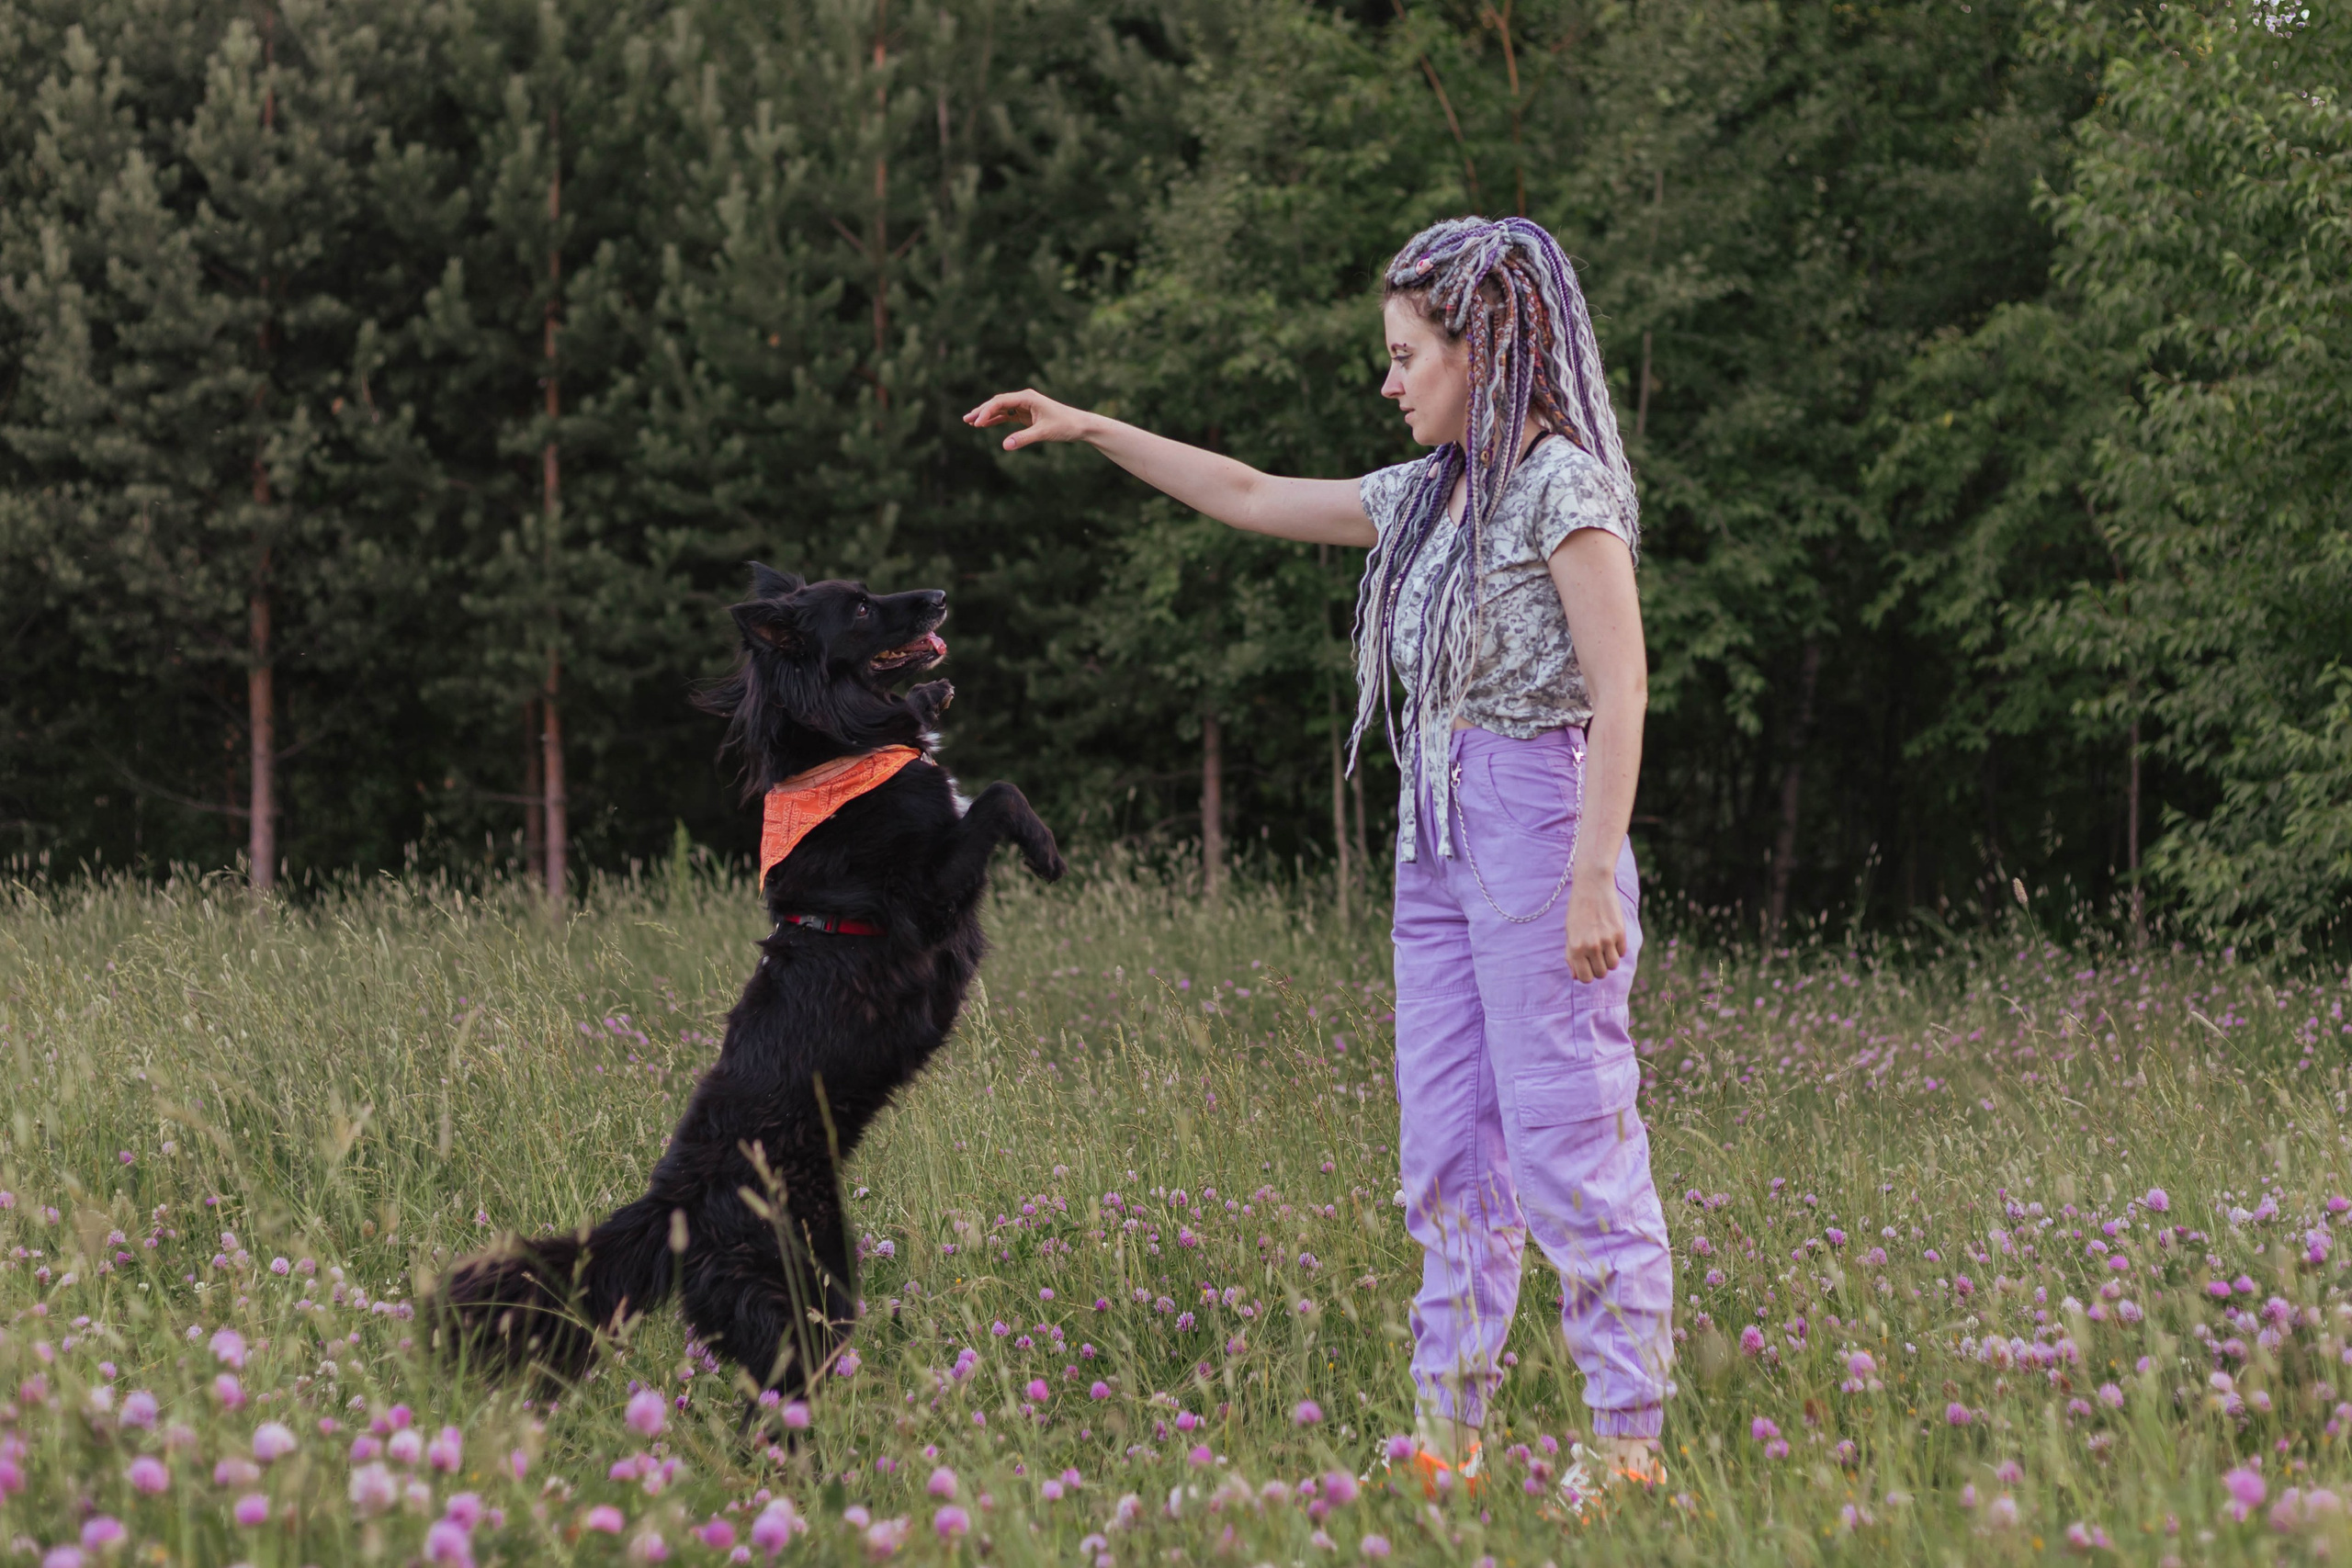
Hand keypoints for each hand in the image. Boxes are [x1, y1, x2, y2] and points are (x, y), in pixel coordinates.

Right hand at [963, 388, 1095, 450]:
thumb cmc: (1065, 425)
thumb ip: (1023, 439)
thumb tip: (1004, 446)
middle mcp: (1024, 399)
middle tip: (966, 419)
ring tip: (971, 422)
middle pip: (998, 402)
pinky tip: (985, 425)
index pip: (1001, 401)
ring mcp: (1025, 406)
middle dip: (982, 411)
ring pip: (1001, 409)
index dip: (987, 411)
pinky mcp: (1026, 415)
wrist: (1079, 426)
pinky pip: (1007, 416)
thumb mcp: (1043, 433)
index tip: (978, 422)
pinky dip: (996, 420)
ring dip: (987, 415)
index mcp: (1027, 397)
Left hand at [1563, 874, 1625, 983]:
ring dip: (1609, 959)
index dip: (1587, 975)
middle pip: (1601, 974)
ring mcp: (1606, 940)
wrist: (1592, 886)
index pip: (1585, 978)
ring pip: (1613, 965)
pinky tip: (1611, 936)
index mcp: (1575, 948)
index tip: (1588, 967)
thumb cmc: (1578, 910)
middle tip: (1596, 955)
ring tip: (1604, 947)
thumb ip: (1571, 956)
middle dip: (1599, 967)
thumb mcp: (1569, 932)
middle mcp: (1591, 946)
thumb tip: (1576, 976)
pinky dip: (1617, 948)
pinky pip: (1621, 952)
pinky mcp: (1619, 933)